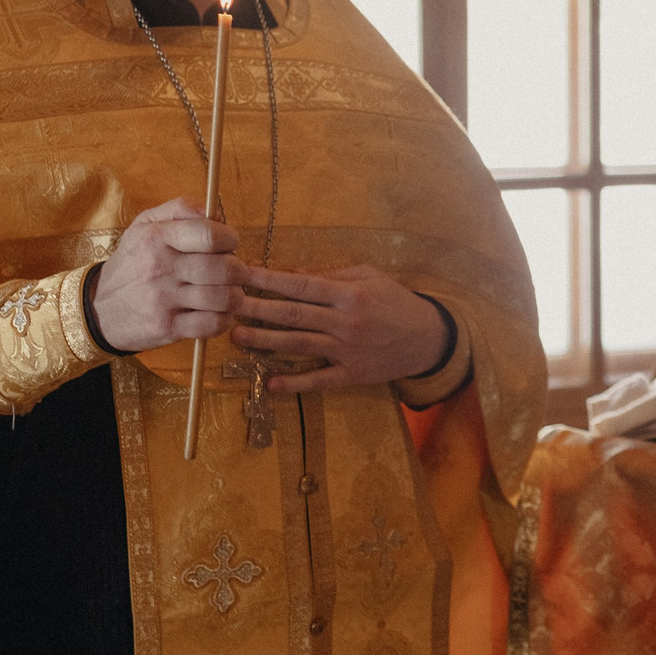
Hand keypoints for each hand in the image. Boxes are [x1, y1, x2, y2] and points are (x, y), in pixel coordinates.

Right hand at [91, 197, 243, 351]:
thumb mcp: (144, 225)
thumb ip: (179, 208)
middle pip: (224, 268)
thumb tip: (211, 210)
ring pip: (223, 298)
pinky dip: (224, 320)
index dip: (230, 239)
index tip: (229, 244)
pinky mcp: (167, 327)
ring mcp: (164, 300)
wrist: (100, 309)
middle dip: (239, 271)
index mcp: (156, 238)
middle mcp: (160, 268)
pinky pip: (213, 324)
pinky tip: (218, 313)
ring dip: (235, 297)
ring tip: (229, 294)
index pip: (210, 235)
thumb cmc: (132, 263)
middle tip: (235, 272)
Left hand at [231, 264, 448, 392]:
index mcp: (349, 294)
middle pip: (293, 315)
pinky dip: (295, 383)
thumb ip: (332, 274)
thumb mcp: (371, 277)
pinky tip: (271, 383)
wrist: (429, 339)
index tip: (241, 273)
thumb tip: (291, 271)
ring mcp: (348, 351)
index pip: (301, 285)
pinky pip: (319, 380)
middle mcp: (346, 322)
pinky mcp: (352, 375)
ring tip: (237, 337)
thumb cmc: (398, 302)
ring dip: (266, 341)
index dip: (268, 279)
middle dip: (256, 308)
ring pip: (299, 345)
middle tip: (225, 303)